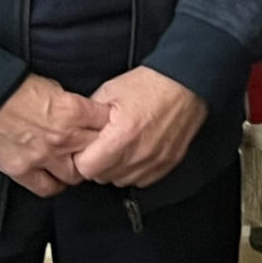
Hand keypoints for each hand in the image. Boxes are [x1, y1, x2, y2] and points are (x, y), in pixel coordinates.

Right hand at [0, 75, 107, 196]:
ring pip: (77, 175)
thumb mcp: (54, 87)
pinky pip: (48, 188)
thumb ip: (73, 105)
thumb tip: (87, 115)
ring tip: (76, 162)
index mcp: (73, 111)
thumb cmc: (13, 87)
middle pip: (98, 152)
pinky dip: (55, 184)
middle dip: (101, 149)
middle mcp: (63, 137)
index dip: (111, 126)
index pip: (108, 125)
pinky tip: (56, 176)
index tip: (110, 128)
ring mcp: (43, 156)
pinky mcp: (22, 170)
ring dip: (79, 169)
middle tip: (98, 148)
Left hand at [73, 67, 209, 188]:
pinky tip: (135, 153)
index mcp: (122, 136)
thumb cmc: (150, 83)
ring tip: (120, 148)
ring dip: (116, 169)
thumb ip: (88, 116)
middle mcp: (140, 153)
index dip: (81, 157)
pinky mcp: (169, 162)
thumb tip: (75, 132)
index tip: (86, 147)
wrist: (186, 81)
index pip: (86, 168)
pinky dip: (136, 170)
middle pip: (103, 177)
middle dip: (97, 163)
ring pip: (122, 181)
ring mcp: (156, 160)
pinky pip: (143, 180)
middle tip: (102, 145)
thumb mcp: (109, 91)